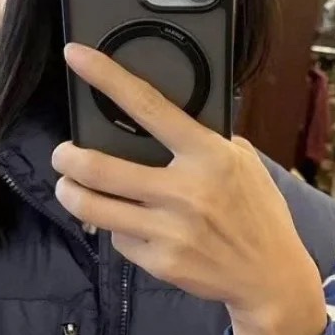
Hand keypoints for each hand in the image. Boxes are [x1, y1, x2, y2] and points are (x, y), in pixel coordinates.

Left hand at [53, 44, 326, 334]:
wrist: (271, 277)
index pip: (148, 106)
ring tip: (68, 185)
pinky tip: (128, 225)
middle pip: (99, 167)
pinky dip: (116, 229)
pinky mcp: (161, 263)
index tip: (77, 56)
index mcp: (208, 155)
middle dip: (67, 157)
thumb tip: (159, 119)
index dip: (107, 77)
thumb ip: (204, 141)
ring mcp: (170, 230)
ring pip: (92, 206)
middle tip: (62, 153)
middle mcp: (186, 191)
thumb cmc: (257, 213)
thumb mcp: (243, 163)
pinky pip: (118, 239)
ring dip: (69, 192)